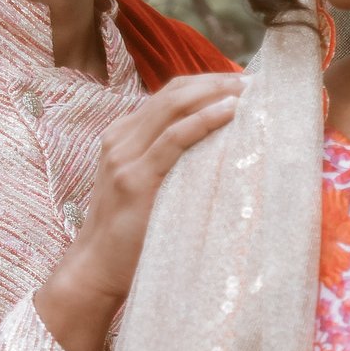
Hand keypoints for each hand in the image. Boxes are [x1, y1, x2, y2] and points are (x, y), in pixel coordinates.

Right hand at [34, 73, 245, 350]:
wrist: (96, 268)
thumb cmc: (129, 234)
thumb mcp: (147, 186)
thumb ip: (170, 164)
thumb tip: (218, 152)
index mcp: (124, 135)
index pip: (170, 95)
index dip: (207, 84)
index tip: (242, 84)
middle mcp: (121, 138)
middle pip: (174, 93)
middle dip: (216, 82)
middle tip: (253, 82)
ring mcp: (125, 156)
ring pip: (174, 107)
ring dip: (215, 94)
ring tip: (248, 91)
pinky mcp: (135, 178)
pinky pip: (173, 139)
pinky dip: (203, 120)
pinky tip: (228, 112)